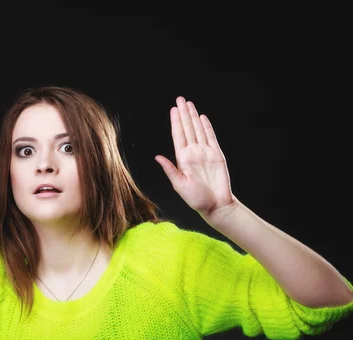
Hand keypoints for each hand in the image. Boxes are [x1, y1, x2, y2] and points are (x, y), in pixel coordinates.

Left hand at [154, 96, 234, 218]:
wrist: (216, 205)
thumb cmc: (197, 199)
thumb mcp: (179, 185)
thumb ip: (170, 170)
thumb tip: (157, 157)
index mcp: (182, 159)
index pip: (178, 136)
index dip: (176, 122)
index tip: (173, 110)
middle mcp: (193, 153)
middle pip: (187, 128)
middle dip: (183, 114)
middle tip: (180, 99)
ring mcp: (205, 152)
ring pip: (198, 130)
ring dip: (193, 116)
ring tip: (189, 104)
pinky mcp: (217, 155)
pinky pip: (211, 137)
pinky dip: (207, 127)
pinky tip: (202, 118)